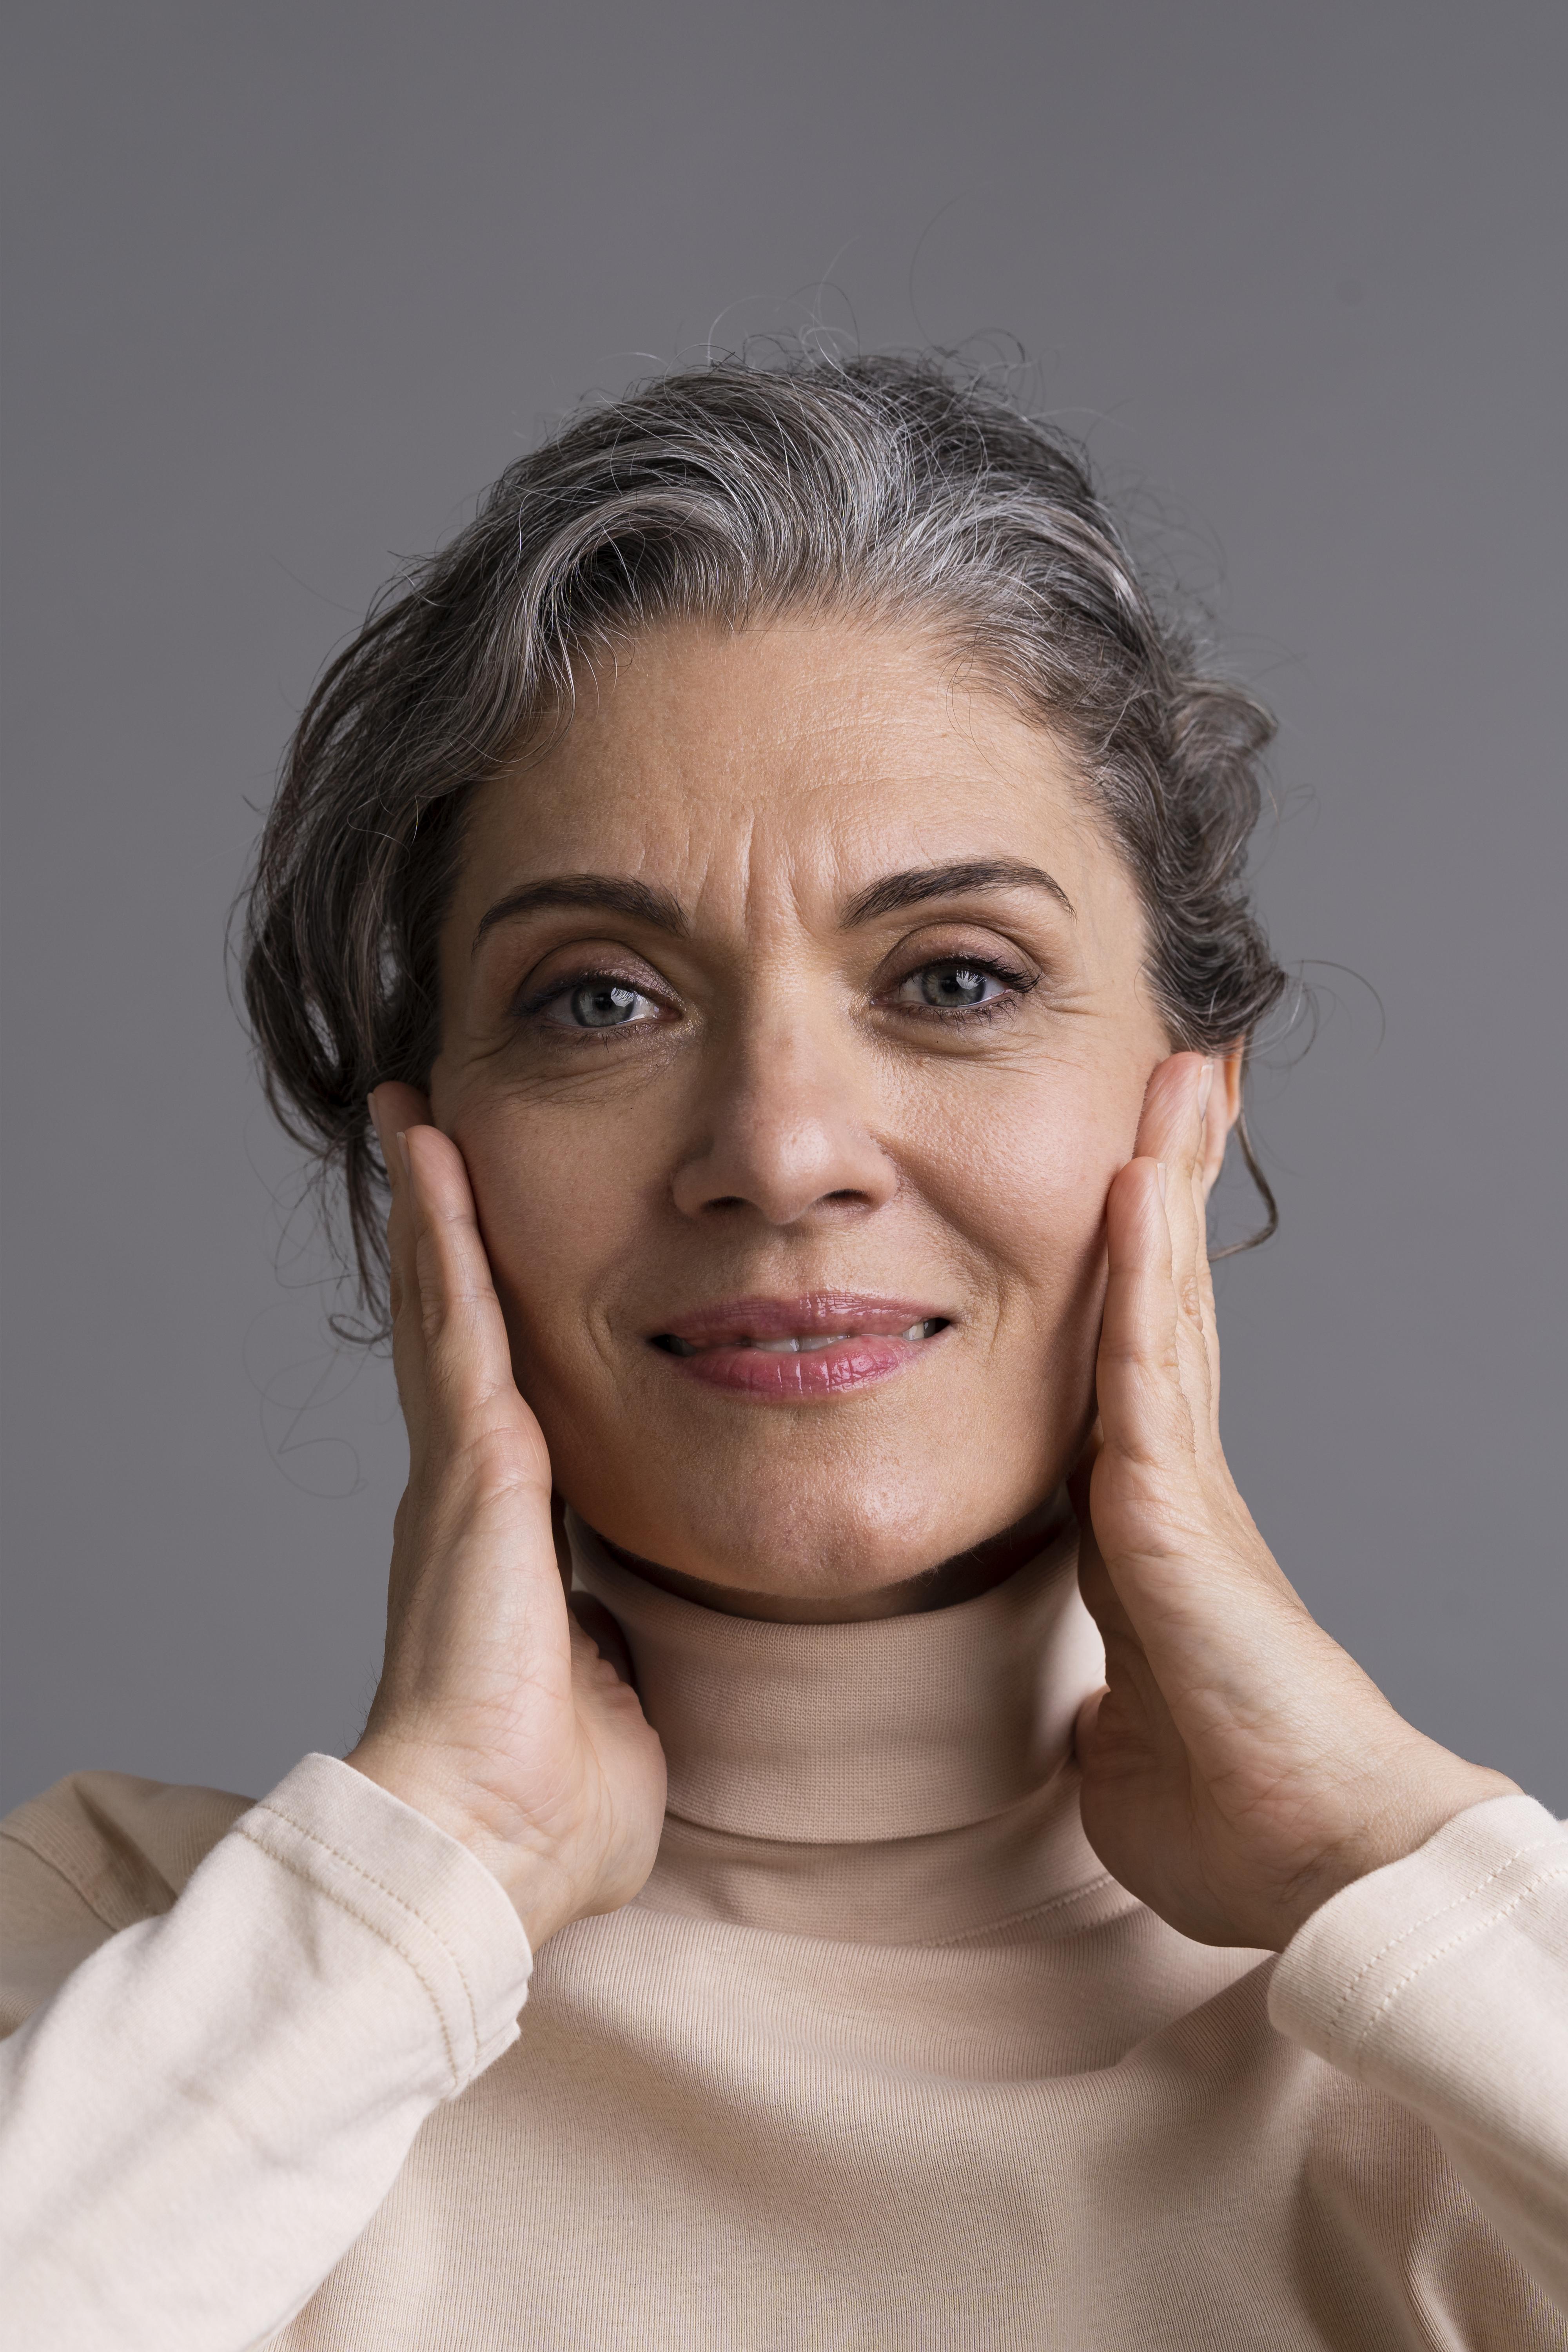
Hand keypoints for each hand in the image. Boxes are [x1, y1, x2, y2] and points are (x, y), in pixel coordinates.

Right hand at [345, 1084, 666, 1950]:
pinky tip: (431, 1159)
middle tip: (428, 1143)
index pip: (502, 1398)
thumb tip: (633, 1651)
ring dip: (434, 1210)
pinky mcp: (471, 1468)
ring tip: (420, 1119)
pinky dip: (442, 1237)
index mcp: (507, 1540)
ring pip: (448, 1307)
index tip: (488, 1254)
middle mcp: (470, 1491)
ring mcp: (460, 1474)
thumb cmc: (553, 1801)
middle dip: (445, 1237)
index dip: (490, 1322)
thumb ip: (620, 1655)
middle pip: (458, 1331)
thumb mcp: (611, 1695)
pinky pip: (458, 1324)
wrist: (491, 1842)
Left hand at [1071, 1052, 1515, 1950]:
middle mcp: (1174, 1487)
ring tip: (1173, 1081)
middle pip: (1162, 1303)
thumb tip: (1090, 1715)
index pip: (1135, 1370)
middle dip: (1167, 1186)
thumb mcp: (1124, 1750)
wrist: (1307, 1867)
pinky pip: (1141, 1372)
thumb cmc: (1231, 1820)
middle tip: (1175, 1082)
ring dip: (1161, 1188)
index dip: (1136, 1273)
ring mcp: (1184, 1490)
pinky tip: (1129, 1186)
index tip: (1134, 1189)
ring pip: (1163, 1306)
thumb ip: (1103, 1706)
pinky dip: (1131, 1276)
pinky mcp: (1180, 1513)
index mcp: (1151, 1531)